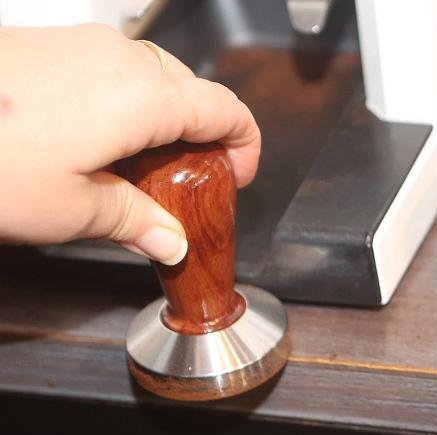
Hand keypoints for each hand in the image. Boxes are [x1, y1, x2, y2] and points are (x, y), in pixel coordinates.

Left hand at [0, 23, 259, 263]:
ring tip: (130, 175)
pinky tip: (85, 149)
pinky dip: (116, 108)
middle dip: (200, 139)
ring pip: (147, 79)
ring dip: (156, 124)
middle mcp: (118, 59)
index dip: (246, 147)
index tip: (238, 178)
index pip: (227, 111)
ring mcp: (78, 46)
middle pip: (190, 92)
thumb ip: (135, 222)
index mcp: (144, 97)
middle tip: (185, 187)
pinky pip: (104, 72)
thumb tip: (170, 240)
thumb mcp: (71, 212)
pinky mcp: (42, 45)